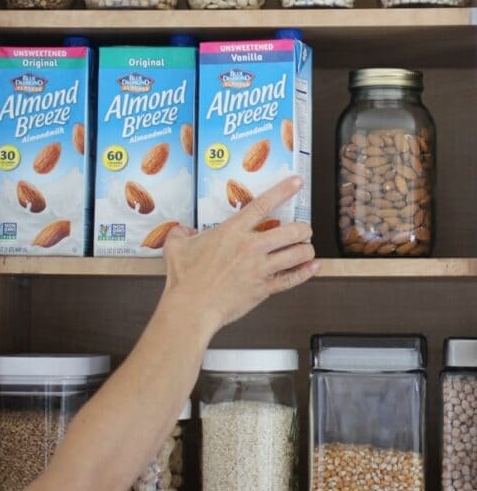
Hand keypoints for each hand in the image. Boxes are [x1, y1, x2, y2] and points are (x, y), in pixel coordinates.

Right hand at [162, 176, 318, 333]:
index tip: (296, 183)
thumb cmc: (184, 279)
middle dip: (303, 228)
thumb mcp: (176, 246)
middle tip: (304, 228)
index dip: (283, 191)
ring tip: (307, 247)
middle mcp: (251, 247)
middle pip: (291, 231)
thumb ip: (181, 233)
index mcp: (232, 231)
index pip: (263, 205)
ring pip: (297, 254)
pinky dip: (306, 272)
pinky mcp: (263, 289)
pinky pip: (292, 279)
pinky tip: (313, 266)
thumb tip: (183, 231)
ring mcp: (260, 269)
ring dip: (306, 249)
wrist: (191, 307)